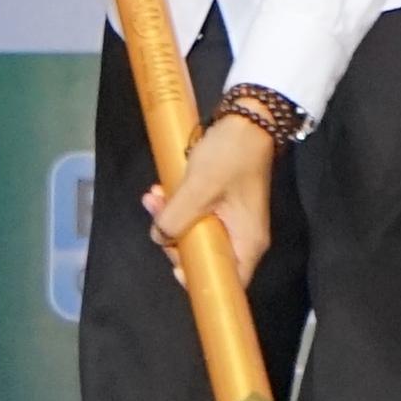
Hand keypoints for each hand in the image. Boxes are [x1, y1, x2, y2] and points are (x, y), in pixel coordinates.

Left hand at [146, 108, 276, 281]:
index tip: (174, 262)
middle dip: (174, 238)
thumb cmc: (229, 157)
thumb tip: (159, 236)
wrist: (248, 118)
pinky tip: (161, 191)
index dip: (200, 279)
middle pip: (206, 257)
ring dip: (171, 218)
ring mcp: (233, 220)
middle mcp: (242, 237)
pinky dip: (179, 206)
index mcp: (247, 243)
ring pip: (196, 233)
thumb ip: (175, 219)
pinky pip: (197, 215)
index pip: (227, 282)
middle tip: (155, 215)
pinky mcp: (223, 203)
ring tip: (152, 197)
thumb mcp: (197, 189)